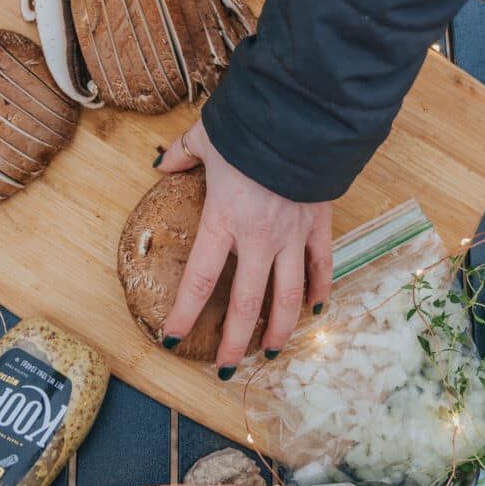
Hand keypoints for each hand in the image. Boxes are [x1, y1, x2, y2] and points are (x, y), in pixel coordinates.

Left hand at [158, 119, 332, 376]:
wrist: (303, 116)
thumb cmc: (251, 128)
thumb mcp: (207, 138)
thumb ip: (183, 155)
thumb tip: (163, 164)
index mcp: (224, 221)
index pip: (200, 280)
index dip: (185, 314)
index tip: (173, 339)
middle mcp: (258, 238)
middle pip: (245, 303)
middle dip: (234, 341)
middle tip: (226, 369)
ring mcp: (292, 236)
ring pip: (287, 296)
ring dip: (278, 329)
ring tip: (270, 353)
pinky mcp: (319, 226)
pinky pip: (321, 266)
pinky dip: (320, 289)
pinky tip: (315, 310)